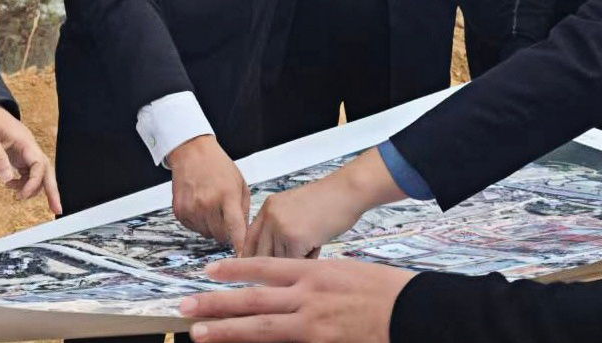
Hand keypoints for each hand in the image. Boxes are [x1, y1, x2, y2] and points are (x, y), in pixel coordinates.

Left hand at [0, 105, 61, 214]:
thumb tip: (7, 180)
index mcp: (24, 141)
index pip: (39, 164)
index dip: (34, 182)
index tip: (21, 194)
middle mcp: (28, 147)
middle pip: (46, 170)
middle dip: (52, 190)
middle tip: (57, 210)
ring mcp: (24, 151)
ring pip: (37, 173)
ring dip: (31, 187)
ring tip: (15, 194)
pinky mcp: (18, 155)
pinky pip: (27, 172)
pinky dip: (22, 182)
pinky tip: (10, 185)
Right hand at [167, 135, 250, 250]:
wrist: (192, 152)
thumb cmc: (219, 167)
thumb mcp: (239, 183)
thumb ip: (244, 210)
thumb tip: (244, 235)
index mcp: (227, 195)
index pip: (236, 229)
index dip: (240, 247)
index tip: (244, 261)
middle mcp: (208, 203)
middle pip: (221, 236)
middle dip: (225, 229)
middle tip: (224, 212)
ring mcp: (192, 208)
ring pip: (207, 234)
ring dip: (211, 226)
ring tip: (210, 204)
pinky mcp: (180, 211)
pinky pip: (193, 229)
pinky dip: (198, 222)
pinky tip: (199, 204)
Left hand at [180, 257, 413, 342]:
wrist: (416, 311)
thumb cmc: (389, 291)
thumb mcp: (349, 272)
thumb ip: (319, 280)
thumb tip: (298, 285)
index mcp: (314, 272)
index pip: (264, 267)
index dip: (234, 269)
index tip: (210, 270)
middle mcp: (308, 296)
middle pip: (251, 299)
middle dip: (216, 303)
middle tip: (185, 307)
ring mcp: (313, 324)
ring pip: (260, 327)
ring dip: (226, 330)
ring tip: (198, 333)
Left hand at [242, 148, 405, 257]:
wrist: (347, 191)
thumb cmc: (327, 202)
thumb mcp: (294, 209)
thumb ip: (278, 227)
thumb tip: (269, 257)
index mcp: (267, 208)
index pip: (249, 240)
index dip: (252, 258)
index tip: (258, 272)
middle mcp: (269, 216)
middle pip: (259, 254)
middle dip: (274, 265)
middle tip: (293, 263)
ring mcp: (280, 226)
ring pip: (279, 261)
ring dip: (294, 261)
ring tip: (312, 244)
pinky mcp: (295, 238)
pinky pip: (295, 263)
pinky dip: (307, 260)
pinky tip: (318, 245)